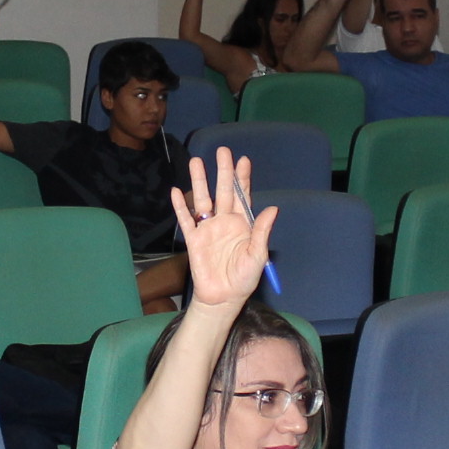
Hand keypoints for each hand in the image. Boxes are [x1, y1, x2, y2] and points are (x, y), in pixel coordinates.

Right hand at [168, 148, 276, 310]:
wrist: (223, 297)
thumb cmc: (244, 278)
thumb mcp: (258, 255)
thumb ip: (262, 231)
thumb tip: (273, 208)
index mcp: (242, 223)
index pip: (242, 196)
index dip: (242, 178)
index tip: (243, 160)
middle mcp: (225, 221)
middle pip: (223, 191)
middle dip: (223, 171)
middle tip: (223, 151)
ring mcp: (208, 229)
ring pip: (203, 200)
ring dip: (200, 181)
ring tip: (196, 161)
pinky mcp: (194, 240)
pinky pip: (186, 220)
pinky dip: (180, 206)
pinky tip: (176, 192)